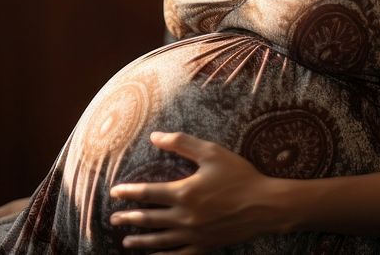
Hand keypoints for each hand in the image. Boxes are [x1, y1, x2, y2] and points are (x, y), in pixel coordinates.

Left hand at [109, 131, 284, 253]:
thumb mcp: (211, 153)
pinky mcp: (205, 246)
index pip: (147, 193)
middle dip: (128, 218)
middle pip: (149, 219)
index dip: (129, 193)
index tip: (115, 192)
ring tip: (126, 241)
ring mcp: (194, 235)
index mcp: (184, 193)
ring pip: (160, 240)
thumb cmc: (240, 175)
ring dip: (140, 240)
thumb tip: (154, 136)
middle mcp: (185, 217)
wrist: (266, 205)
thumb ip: (181, 143)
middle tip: (113, 219)